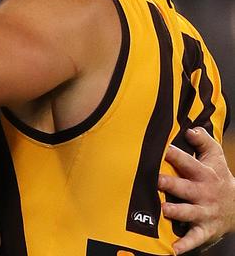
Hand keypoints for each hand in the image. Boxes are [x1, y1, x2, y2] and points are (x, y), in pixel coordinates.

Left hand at [159, 127, 234, 253]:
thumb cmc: (216, 176)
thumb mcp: (215, 157)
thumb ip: (203, 141)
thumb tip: (191, 128)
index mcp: (203, 174)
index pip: (188, 162)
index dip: (174, 155)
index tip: (161, 150)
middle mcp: (203, 193)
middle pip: (185, 188)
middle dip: (171, 184)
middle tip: (156, 180)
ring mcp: (204, 212)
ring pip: (188, 212)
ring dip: (176, 211)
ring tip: (163, 209)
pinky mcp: (204, 229)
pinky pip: (194, 238)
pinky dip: (185, 244)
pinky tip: (173, 249)